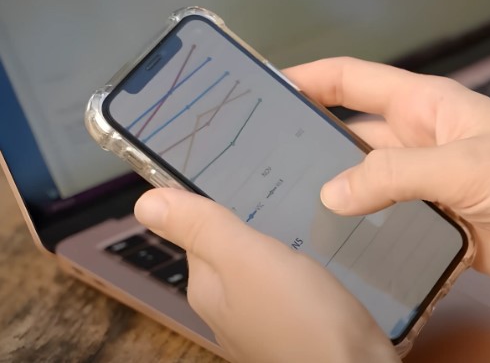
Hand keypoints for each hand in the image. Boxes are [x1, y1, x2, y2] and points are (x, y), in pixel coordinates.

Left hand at [134, 189, 398, 362]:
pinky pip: (297, 289)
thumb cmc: (301, 316)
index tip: (247, 175)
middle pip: (237, 252)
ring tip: (311, 220)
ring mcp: (266, 323)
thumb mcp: (247, 259)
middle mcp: (231, 310)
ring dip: (286, 246)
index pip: (201, 234)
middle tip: (287, 193)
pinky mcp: (302, 329)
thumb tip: (145, 202)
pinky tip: (328, 261)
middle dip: (258, 224)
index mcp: (208, 290)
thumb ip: (203, 228)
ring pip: (269, 270)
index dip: (220, 205)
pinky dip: (308, 271)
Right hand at [285, 57, 489, 290]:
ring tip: (288, 215)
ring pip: (367, 189)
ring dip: (338, 200)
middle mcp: (424, 143)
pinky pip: (392, 228)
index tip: (264, 88)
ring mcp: (432, 186)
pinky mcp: (443, 226)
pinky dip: (369, 238)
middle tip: (261, 165)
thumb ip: (395, 175)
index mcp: (428, 107)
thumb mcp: (466, 165)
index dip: (309, 78)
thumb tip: (333, 191)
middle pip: (351, 138)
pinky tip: (340, 252)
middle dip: (311, 148)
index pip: (354, 79)